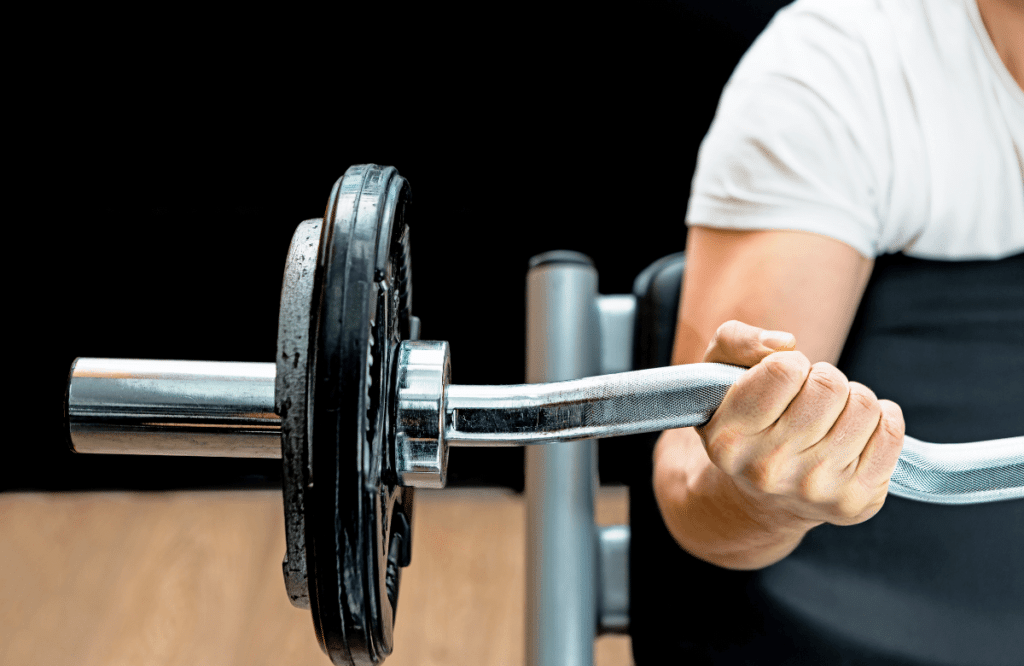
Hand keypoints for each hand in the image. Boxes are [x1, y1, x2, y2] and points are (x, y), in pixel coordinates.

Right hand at [697, 320, 904, 527]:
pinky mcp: (854, 501)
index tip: (784, 379)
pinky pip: (891, 433)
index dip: (791, 363)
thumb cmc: (747, 422)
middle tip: (810, 398)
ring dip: (852, 399)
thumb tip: (786, 343)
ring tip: (831, 416)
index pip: (783, 371)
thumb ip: (736, 341)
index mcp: (728, 438)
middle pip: (828, 386)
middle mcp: (767, 469)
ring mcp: (814, 489)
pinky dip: (882, 419)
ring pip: (864, 406)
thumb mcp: (718, 376)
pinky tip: (856, 431)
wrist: (763, 501)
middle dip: (823, 379)